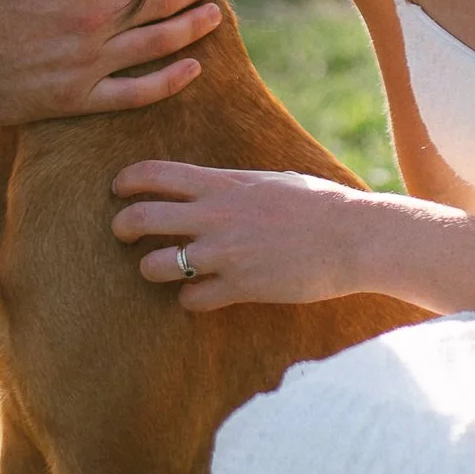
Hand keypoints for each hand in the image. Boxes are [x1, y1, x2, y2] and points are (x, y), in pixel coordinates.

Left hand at [110, 157, 369, 310]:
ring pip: (154, 265)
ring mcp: (224, 254)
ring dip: (151, 267)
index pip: (153, 174)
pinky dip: (190, 298)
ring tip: (163, 267)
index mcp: (223, 183)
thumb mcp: (270, 180)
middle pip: (139, 219)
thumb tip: (212, 188)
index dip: (127, 181)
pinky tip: (202, 293)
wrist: (354, 237)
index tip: (119, 190)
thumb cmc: (319, 204)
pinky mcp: (239, 288)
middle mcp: (215, 216)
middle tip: (125, 233)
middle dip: (122, 227)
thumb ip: (233, 186)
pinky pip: (190, 299)